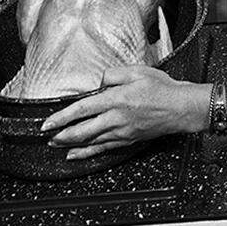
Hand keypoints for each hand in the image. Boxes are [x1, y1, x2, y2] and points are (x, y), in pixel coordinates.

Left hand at [41, 65, 199, 161]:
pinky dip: (86, 153)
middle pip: (82, 130)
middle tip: (46, 136)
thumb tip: (99, 84)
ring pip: (89, 142)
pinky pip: (102, 149)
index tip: (47, 122)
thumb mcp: (137, 71)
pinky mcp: (126, 141)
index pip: (82, 109)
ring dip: (70, 144)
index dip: (62, 117)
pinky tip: (76, 155)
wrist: (180, 107)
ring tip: (56, 144)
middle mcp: (115, 118)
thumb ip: (113, 75)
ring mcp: (121, 132)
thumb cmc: (161, 88)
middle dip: (61, 135)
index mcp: (116, 99)